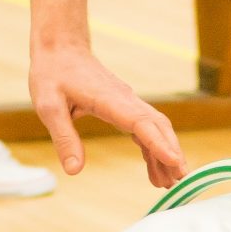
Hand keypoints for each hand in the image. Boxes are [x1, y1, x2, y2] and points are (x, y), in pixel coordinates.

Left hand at [29, 41, 185, 187]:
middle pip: (158, 126)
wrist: (61, 48)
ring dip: (166, 153)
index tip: (174, 162)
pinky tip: (155, 169)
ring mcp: (128, 103)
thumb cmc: (53, 73)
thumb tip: (74, 170)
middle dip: (172, 152)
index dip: (158, 143)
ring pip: (156, 128)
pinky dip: (154, 149)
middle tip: (182, 180)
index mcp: (108, 99)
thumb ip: (64, 138)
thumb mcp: (48, 106)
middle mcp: (125, 100)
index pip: (140, 122)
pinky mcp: (125, 107)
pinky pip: (146, 129)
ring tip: (170, 183)